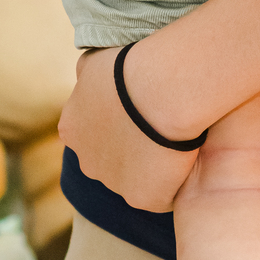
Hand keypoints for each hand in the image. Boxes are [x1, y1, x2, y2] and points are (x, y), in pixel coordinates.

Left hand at [58, 47, 199, 211]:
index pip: (91, 130)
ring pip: (136, 177)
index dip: (118, 118)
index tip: (140, 105)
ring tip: (179, 136)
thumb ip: (86, 74)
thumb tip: (85, 75)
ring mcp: (115, 185)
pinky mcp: (144, 200)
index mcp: (71, 128)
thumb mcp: (95, 60)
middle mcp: (87, 162)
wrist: (160, 91)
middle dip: (132, 144)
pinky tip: (189, 156)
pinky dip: (175, 179)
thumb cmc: (131, 67)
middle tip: (160, 120)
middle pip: (110, 158)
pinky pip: (162, 193)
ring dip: (153, 163)